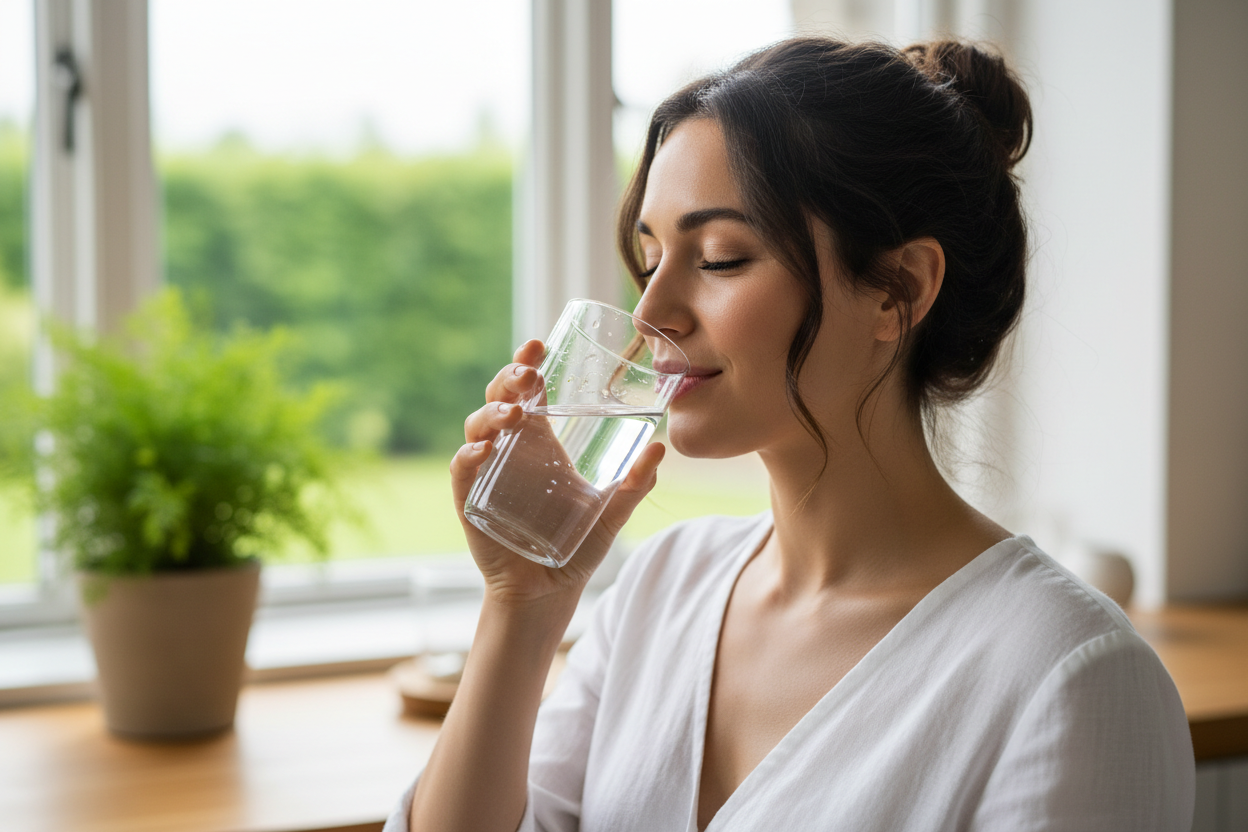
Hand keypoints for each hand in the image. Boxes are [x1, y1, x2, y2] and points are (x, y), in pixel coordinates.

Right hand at [449, 340, 664, 606]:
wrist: (547, 590)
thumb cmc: (577, 544)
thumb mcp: (612, 511)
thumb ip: (635, 483)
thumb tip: (661, 448)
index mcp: (539, 438)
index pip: (527, 389)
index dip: (527, 363)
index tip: (539, 345)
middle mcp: (510, 447)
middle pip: (499, 397)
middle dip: (509, 379)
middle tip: (529, 376)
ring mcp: (486, 470)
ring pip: (477, 425)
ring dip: (492, 413)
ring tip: (514, 414)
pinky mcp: (470, 498)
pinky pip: (463, 468)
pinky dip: (469, 454)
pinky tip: (484, 450)